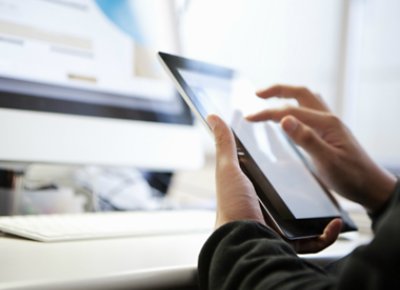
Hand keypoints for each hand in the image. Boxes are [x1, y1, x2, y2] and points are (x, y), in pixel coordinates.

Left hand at [207, 114, 340, 252]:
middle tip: (323, 174)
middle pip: (293, 197)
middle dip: (309, 190)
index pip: (274, 176)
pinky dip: (328, 233)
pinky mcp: (293, 242)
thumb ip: (224, 143)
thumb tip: (213, 117)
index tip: (301, 152)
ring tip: (334, 197)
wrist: (241, 239)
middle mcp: (268, 209)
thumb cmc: (232, 204)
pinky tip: (335, 222)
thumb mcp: (228, 168)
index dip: (286, 165)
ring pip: (308, 218)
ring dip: (323, 210)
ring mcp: (282, 226)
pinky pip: (316, 240)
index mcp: (255, 191)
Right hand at [247, 85, 396, 212]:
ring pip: (306, 99)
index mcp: (326, 123)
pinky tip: (288, 115)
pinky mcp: (328, 132)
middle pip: (300, 93)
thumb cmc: (351, 177)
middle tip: (257, 94)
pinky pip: (309, 110)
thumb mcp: (327, 160)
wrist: (371, 187)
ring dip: (286, 95)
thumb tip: (284, 119)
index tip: (249, 118)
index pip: (290, 110)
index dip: (267, 112)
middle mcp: (328, 118)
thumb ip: (306, 139)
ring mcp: (329, 124)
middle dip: (277, 90)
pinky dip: (294, 106)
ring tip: (268, 98)